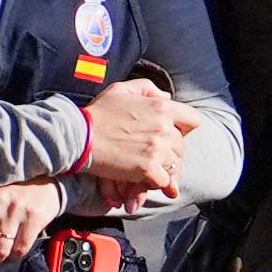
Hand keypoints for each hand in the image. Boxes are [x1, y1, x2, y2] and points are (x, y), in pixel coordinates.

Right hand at [80, 77, 200, 196]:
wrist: (78, 136)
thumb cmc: (97, 113)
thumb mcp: (121, 90)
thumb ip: (147, 89)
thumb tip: (167, 97)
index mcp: (162, 107)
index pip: (193, 120)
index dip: (182, 129)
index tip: (168, 133)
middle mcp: (165, 128)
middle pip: (182, 146)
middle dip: (169, 151)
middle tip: (149, 154)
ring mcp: (158, 150)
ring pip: (174, 165)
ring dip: (161, 167)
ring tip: (143, 165)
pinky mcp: (148, 169)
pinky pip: (163, 181)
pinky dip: (153, 182)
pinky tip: (140, 177)